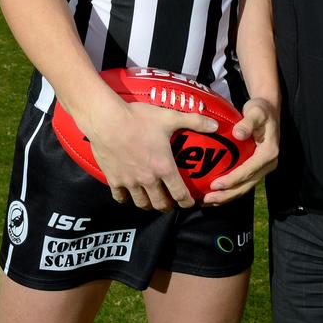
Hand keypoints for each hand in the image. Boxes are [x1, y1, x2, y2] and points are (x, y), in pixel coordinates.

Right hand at [84, 98, 218, 211]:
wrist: (107, 121)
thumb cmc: (139, 119)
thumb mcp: (170, 117)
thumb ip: (194, 121)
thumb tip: (215, 125)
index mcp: (164, 167)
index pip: (179, 193)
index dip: (187, 202)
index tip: (190, 204)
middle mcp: (148, 179)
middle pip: (160, 203)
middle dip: (168, 206)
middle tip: (171, 203)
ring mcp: (129, 182)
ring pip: (141, 203)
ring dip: (149, 205)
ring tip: (152, 201)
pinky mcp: (113, 179)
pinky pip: (120, 197)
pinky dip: (126, 199)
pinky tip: (128, 195)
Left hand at [202, 98, 278, 204]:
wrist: (268, 109)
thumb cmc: (261, 110)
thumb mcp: (256, 112)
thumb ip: (247, 123)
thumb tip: (238, 134)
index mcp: (269, 153)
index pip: (249, 171)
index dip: (232, 180)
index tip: (215, 184)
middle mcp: (268, 164)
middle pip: (246, 184)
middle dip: (227, 194)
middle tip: (207, 199)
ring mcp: (263, 167)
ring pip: (245, 187)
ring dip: (227, 196)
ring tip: (208, 202)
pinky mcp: (257, 168)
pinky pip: (244, 182)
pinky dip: (230, 190)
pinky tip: (216, 194)